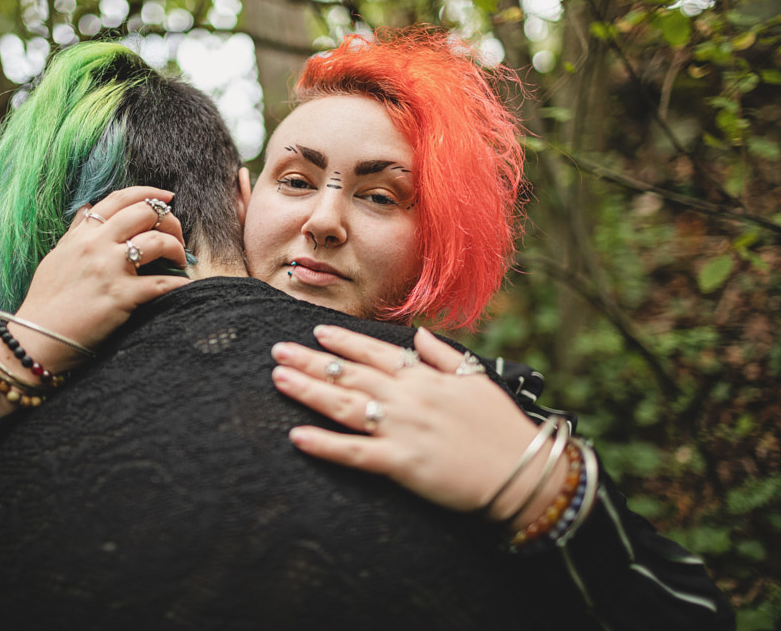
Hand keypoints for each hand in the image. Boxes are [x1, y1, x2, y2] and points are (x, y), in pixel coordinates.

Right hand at [9, 186, 189, 373]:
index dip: (149, 193)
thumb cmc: (46, 300)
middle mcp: (97, 244)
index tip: (166, 198)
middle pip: (145, 213)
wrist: (37, 336)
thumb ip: (75, 231)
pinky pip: (161, 283)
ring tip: (180, 260)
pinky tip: (186, 284)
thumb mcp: (57, 256)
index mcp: (83, 234)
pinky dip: (179, 283)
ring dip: (177, 248)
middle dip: (169, 220)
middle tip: (176, 234)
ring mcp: (110, 269)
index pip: (119, 199)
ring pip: (157, 242)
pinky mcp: (121, 296)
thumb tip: (86, 208)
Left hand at [271, 325, 565, 525]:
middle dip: (311, 360)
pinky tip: (297, 436)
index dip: (343, 341)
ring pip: (345, 406)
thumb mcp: (476, 378)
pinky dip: (325, 445)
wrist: (524, 471)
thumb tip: (417, 332)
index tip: (316, 332)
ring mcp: (402, 429)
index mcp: (424, 378)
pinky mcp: (401, 463)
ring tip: (279, 379)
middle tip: (278, 351)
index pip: (375, 352)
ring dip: (309, 391)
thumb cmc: (501, 426)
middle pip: (350, 374)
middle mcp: (408, 398)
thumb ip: (442, 354)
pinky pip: (355, 453)